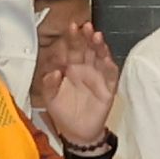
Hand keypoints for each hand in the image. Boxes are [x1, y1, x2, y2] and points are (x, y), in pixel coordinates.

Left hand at [31, 23, 120, 146]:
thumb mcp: (50, 98)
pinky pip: (110, 76)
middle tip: (85, 26)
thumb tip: (55, 72)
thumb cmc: (64, 111)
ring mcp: (97, 77)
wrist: (77, 132)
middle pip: (87, 48)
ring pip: (100, 57)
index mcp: (70, 67)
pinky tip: (106, 59)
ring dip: (99, 47)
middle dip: (86, 37)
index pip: (72, 48)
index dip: (72, 37)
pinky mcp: (108, 89)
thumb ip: (49, 84)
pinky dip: (109, 67)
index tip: (71, 27)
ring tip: (97, 36)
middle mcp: (85, 69)